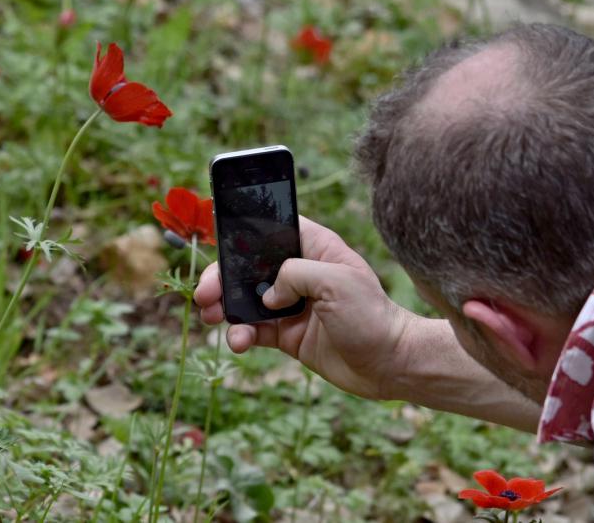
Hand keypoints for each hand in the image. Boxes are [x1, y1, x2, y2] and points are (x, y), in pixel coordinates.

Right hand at [194, 216, 410, 399]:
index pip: (272, 228)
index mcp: (315, 248)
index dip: (243, 233)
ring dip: (225, 308)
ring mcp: (292, 304)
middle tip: (204, 294)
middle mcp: (300, 273)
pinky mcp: (289, 334)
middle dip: (222, 277)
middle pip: (249, 266)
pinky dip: (240, 335)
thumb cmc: (372, 315)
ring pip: (245, 299)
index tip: (219, 243)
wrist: (389, 364)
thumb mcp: (336, 281)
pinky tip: (239, 343)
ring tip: (214, 318)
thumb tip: (268, 295)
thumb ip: (295, 274)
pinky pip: (254, 330)